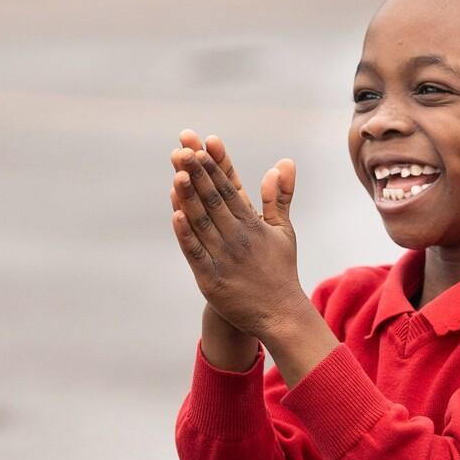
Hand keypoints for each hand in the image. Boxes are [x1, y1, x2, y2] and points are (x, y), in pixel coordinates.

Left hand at [167, 138, 337, 383]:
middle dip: (197, 174)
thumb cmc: (280, 269)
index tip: (202, 145)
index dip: (214, 166)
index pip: (230, 189)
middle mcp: (238, 236)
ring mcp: (224, 257)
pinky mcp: (211, 278)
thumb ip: (279, 196)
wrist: (280, 314)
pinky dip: (185, 234)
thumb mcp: (283, 230)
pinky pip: (195, 252)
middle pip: (213, 200)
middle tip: (182, 150)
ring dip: (188, 197)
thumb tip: (284, 162)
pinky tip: (175, 214)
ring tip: (177, 174)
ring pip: (202, 222)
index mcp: (252, 224)